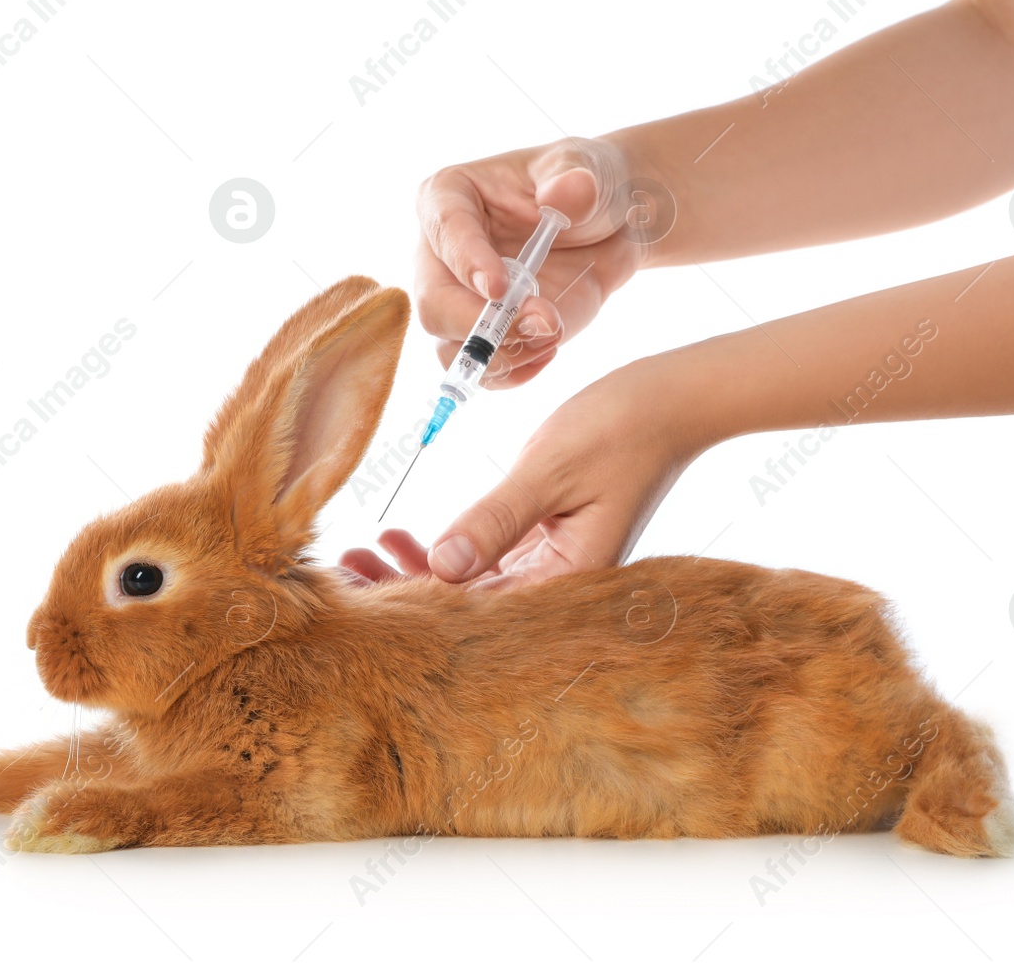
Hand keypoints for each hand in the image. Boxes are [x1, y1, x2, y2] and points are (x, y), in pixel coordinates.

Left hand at [344, 351, 709, 587]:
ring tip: (362, 554)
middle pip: (472, 605)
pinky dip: (448, 550)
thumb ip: (494, 519)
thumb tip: (441, 566)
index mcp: (571, 579)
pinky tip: (405, 540)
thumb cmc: (619, 429)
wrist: (672, 401)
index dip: (413, 604)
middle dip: (405, 590)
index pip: (478, 610)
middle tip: (341, 571)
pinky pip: (491, 557)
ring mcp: (557, 561)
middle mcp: (563, 581)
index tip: (357, 589)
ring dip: (420, 570)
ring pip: (477, 583)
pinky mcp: (551, 538)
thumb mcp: (548, 470)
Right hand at [414, 135, 643, 387]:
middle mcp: (441, 256)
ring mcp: (458, 302)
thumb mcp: (584, 170)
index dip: (467, 262)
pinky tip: (549, 349)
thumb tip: (567, 194)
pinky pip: (481, 372)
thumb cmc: (583, 187)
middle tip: (540, 322)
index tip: (499, 287)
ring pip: (451, 348)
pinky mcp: (484, 336)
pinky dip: (515, 372)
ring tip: (552, 333)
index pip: (444, 231)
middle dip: (483, 325)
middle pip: (434, 305)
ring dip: (503, 355)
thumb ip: (575, 179)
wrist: (608, 229)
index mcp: (448, 199)